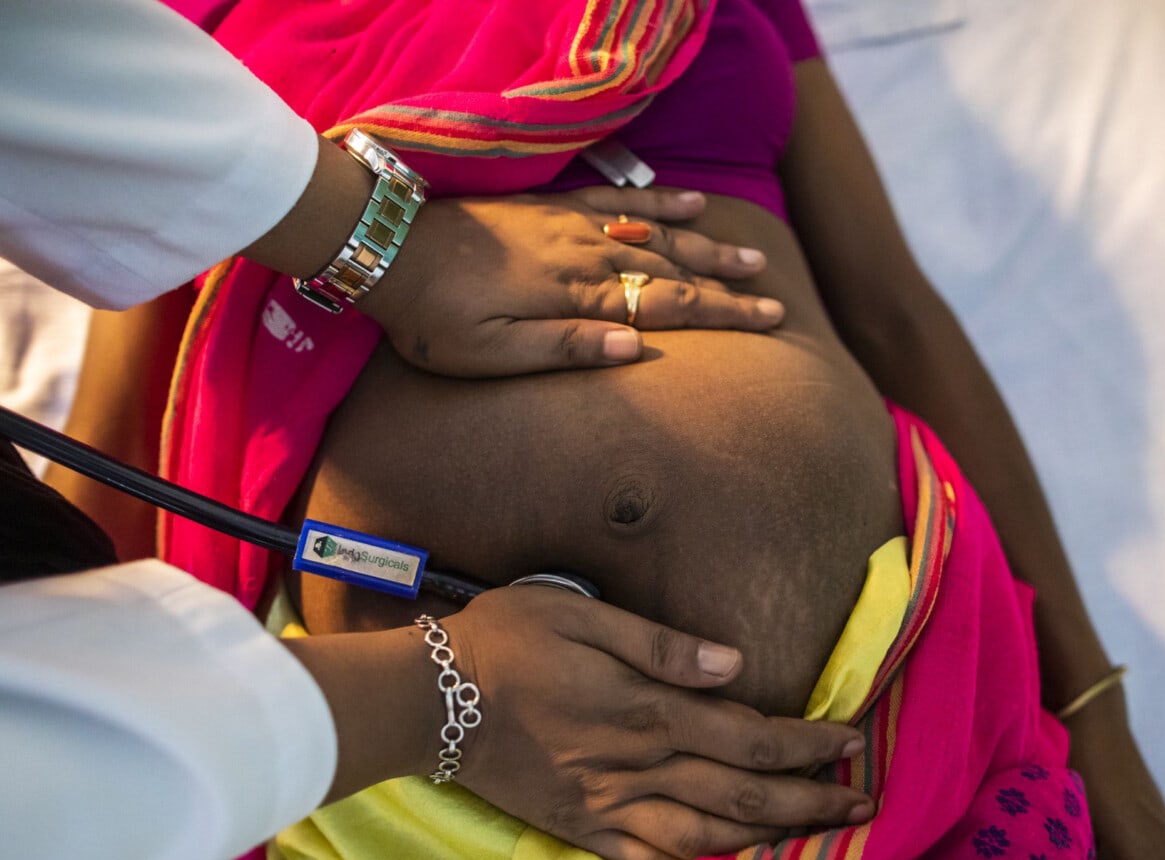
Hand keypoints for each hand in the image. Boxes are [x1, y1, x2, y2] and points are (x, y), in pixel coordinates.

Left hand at [362, 187, 783, 376]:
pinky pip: (619, 199)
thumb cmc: (434, 318)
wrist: (388, 249)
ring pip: (655, 234)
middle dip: (728, 285)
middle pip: (673, 270)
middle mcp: (584, 255)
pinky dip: (658, 200)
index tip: (770, 320)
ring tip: (751, 255)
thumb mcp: (491, 354)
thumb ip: (565, 350)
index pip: (668, 305)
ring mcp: (570, 226)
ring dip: (706, 246)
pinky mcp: (552, 208)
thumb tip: (635, 348)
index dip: (722, 313)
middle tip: (776, 298)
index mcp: (576, 295)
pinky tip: (689, 204)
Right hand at [442, 586, 873, 859]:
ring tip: (820, 841)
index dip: (805, 743)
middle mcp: (639, 767)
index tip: (850, 743)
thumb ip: (661, 644)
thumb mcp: (582, 615)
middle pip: (743, 795)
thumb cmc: (505, 642)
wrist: (427, 703)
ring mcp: (610, 806)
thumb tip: (733, 665)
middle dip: (811, 802)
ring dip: (772, 841)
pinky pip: (649, 859)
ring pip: (708, 835)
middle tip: (864, 807)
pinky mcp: (580, 829)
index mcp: (648, 711)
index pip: (748, 734)